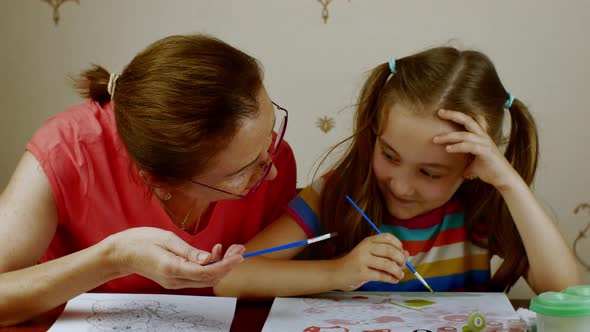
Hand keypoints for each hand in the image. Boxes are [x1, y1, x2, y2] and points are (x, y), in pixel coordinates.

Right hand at [104, 227, 244, 288]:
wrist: (121, 253)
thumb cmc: (140, 242)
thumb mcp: (166, 239)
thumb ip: (188, 251)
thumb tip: (208, 258)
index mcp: (172, 268)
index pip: (206, 272)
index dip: (225, 264)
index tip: (238, 254)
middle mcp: (175, 279)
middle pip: (209, 278)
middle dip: (228, 264)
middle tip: (240, 248)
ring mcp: (175, 281)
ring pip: (206, 279)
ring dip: (221, 265)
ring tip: (232, 249)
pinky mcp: (176, 278)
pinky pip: (198, 276)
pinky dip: (210, 266)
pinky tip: (215, 252)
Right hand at [333, 233, 408, 290]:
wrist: (337, 273)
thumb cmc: (356, 263)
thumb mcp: (371, 254)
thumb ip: (387, 253)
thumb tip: (407, 254)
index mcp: (368, 241)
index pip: (387, 237)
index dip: (398, 244)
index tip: (401, 252)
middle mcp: (365, 248)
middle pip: (389, 250)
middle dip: (400, 258)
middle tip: (403, 265)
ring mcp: (363, 260)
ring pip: (387, 264)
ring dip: (397, 271)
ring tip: (399, 275)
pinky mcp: (361, 273)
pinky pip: (381, 276)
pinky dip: (391, 279)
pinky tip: (393, 280)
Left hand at [434, 109, 519, 190]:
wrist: (503, 179)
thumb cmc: (489, 170)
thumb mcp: (473, 165)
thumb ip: (466, 163)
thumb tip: (460, 171)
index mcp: (480, 136)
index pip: (468, 121)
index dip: (456, 115)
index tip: (442, 112)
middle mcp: (483, 137)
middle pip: (467, 120)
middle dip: (453, 115)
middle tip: (439, 112)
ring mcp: (485, 143)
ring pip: (464, 135)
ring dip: (449, 136)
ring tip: (436, 139)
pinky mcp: (486, 152)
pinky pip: (469, 146)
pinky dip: (457, 147)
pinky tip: (448, 149)